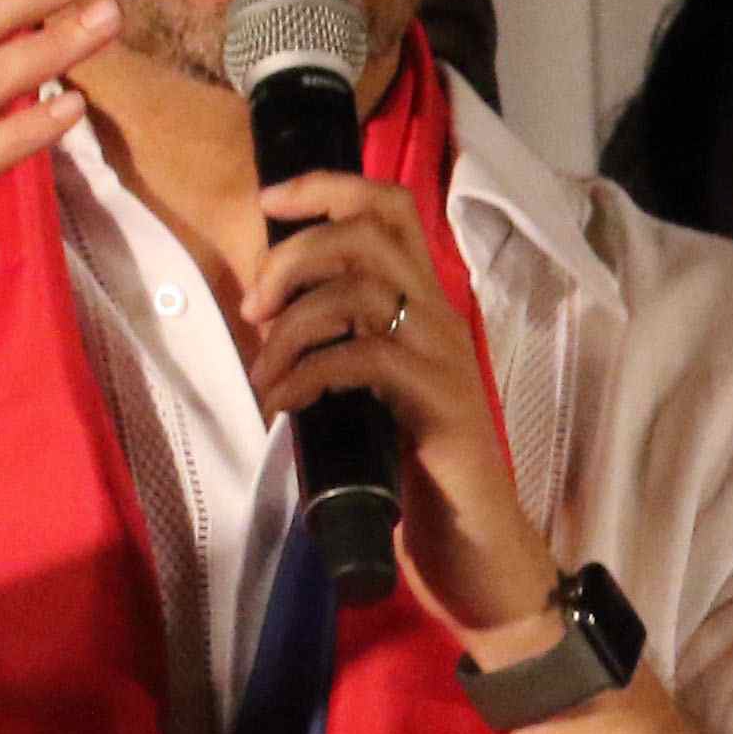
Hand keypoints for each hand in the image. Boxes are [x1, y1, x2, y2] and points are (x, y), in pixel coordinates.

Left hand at [237, 165, 550, 642]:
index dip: (328, 186)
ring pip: (360, 290)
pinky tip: (282, 404)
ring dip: (293, 323)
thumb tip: (271, 320)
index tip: (270, 202)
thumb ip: (345, 343)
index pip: (391, 207)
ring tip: (265, 371)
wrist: (478, 547)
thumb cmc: (420, 473)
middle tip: (254, 308)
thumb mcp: (375, 389)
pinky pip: (363, 358)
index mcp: (426, 306)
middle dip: (293, 255)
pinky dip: (307, 374)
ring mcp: (443, 359)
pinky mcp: (438, 403)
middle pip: (367, 234)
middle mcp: (440, 318)